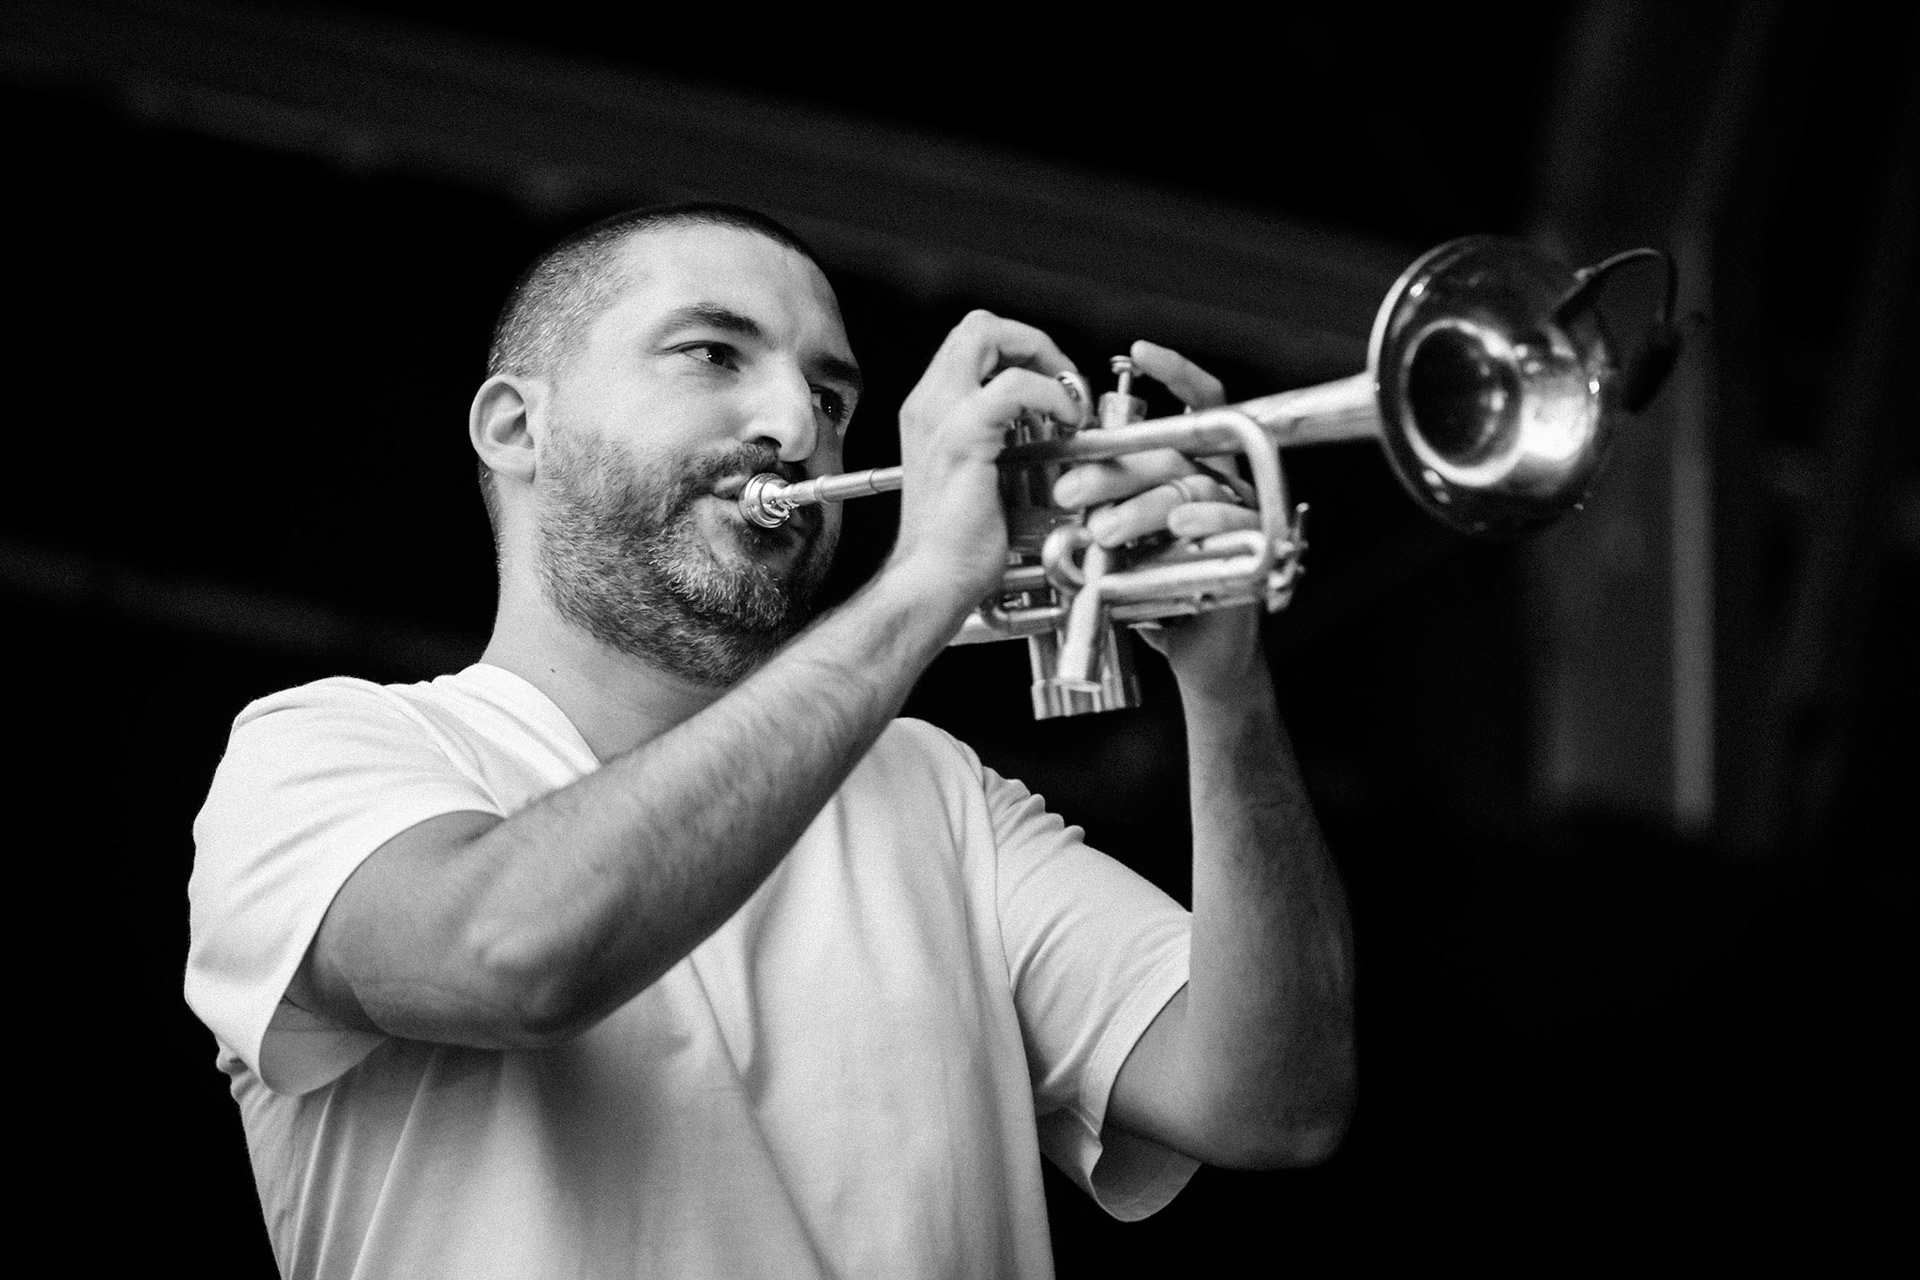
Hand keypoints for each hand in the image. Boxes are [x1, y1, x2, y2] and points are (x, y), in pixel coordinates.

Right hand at [887, 311, 1085, 621]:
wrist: (933, 579)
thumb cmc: (959, 542)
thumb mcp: (983, 474)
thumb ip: (1006, 439)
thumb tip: (1051, 423)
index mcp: (931, 410)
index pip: (974, 342)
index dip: (1020, 349)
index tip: (1054, 384)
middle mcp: (928, 403)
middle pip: (978, 325)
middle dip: (1032, 340)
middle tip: (1063, 381)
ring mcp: (940, 416)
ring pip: (987, 335)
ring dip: (1043, 359)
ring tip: (1068, 402)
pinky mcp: (963, 437)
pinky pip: (1012, 385)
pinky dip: (1049, 393)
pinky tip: (1067, 422)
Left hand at [1049, 340, 1264, 690]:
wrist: (1198, 650)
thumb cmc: (1157, 588)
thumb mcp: (1123, 535)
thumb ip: (1107, 498)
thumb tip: (1060, 472)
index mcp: (1194, 463)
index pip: (1195, 401)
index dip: (1174, 371)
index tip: (1140, 349)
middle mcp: (1223, 477)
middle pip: (1172, 451)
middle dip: (1114, 467)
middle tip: (1069, 490)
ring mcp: (1240, 508)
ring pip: (1190, 487)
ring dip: (1141, 506)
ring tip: (1102, 531)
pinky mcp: (1252, 543)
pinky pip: (1226, 519)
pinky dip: (1200, 520)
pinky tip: (1176, 528)